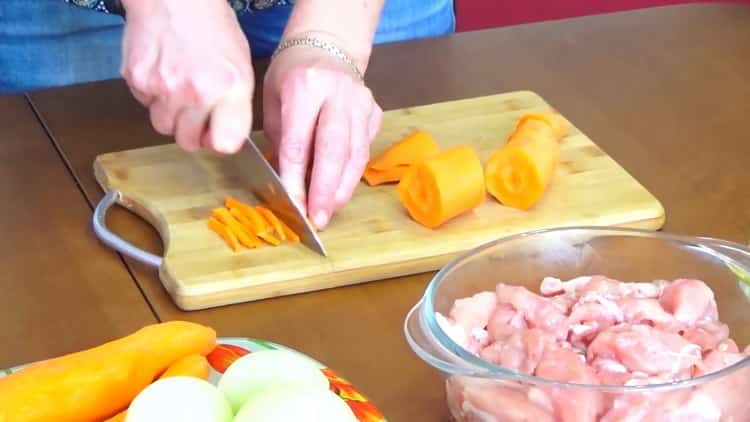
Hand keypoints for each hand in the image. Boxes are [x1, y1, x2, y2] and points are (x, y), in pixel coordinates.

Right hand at [120, 0, 253, 153]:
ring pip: (163, 126)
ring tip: (178, 84)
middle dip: (192, 131)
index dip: (220, 140)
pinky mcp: (137, 80)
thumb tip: (221, 140)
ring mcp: (164, 88)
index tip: (217, 131)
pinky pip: (144, 104)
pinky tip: (162, 69)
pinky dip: (152, 93)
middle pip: (188, 142)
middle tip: (195, 109)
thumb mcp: (240, 66)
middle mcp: (198, 92)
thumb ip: (234, 106)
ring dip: (170, 114)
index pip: (225, 145)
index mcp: (231, 88)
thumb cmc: (212, 27)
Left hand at [263, 41, 382, 229]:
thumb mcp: (273, 99)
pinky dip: (352, 174)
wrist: (327, 45)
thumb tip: (287, 182)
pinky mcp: (374, 112)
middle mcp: (338, 93)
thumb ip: (280, 138)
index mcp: (305, 86)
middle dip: (325, 189)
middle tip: (318, 218)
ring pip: (356, 154)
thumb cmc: (292, 74)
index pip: (299, 141)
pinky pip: (364, 149)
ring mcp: (361, 102)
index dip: (295, 177)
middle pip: (334, 149)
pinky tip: (340, 191)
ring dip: (342, 188)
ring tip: (330, 212)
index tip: (293, 204)